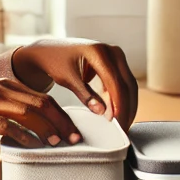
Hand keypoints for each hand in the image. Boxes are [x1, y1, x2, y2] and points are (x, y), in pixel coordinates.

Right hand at [0, 79, 82, 148]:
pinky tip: (32, 146)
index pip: (42, 97)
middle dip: (61, 121)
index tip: (74, 130)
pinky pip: (6, 124)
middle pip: (40, 103)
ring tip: (58, 142)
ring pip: (27, 112)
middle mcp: (0, 89)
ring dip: (46, 128)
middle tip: (74, 139)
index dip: (61, 114)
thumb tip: (31, 132)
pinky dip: (23, 135)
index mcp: (6, 85)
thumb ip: (8, 114)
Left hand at [11, 38, 139, 129]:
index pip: (115, 82)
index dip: (118, 105)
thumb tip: (103, 112)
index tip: (117, 122)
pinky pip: (124, 84)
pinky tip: (119, 114)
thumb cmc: (55, 61)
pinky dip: (122, 99)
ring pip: (129, 85)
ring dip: (128, 105)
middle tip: (123, 128)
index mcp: (98, 51)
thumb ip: (85, 95)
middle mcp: (111, 51)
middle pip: (127, 84)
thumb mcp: (67, 78)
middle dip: (127, 108)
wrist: (50, 50)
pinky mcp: (115, 63)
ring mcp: (115, 56)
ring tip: (122, 124)